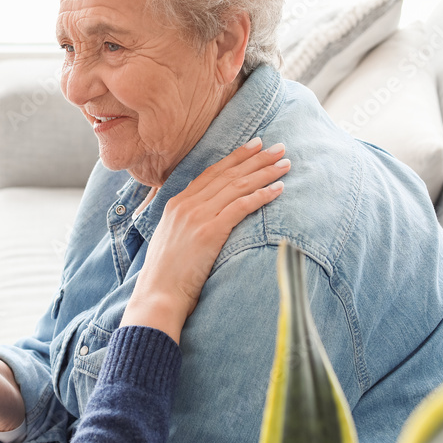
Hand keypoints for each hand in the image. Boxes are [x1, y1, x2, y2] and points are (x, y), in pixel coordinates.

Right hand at [121, 138, 289, 340]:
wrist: (158, 295)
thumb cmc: (166, 276)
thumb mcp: (171, 239)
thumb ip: (185, 223)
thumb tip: (204, 218)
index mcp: (176, 204)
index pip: (211, 173)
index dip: (234, 158)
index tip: (254, 147)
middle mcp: (186, 204)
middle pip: (227, 174)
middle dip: (255, 159)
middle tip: (278, 147)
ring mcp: (197, 216)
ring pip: (237, 186)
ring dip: (264, 173)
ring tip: (285, 164)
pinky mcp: (209, 231)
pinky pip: (241, 206)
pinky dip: (261, 195)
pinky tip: (278, 189)